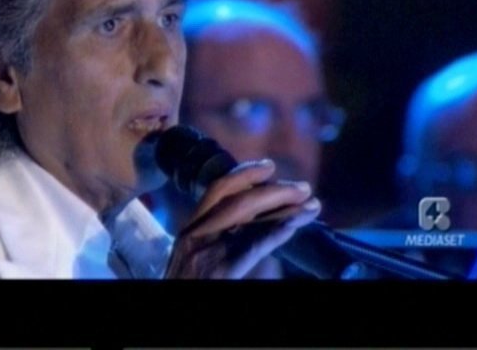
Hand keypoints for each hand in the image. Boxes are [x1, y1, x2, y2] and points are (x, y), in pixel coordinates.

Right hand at [164, 160, 320, 278]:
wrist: (165, 309)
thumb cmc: (183, 284)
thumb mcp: (189, 257)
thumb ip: (212, 239)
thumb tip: (247, 228)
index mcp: (189, 229)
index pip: (217, 190)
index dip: (245, 174)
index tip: (268, 166)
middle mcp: (196, 234)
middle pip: (237, 198)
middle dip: (273, 188)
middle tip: (303, 187)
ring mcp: (206, 251)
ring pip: (246, 216)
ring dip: (283, 207)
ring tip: (311, 205)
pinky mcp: (219, 271)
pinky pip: (251, 247)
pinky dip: (275, 233)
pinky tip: (293, 225)